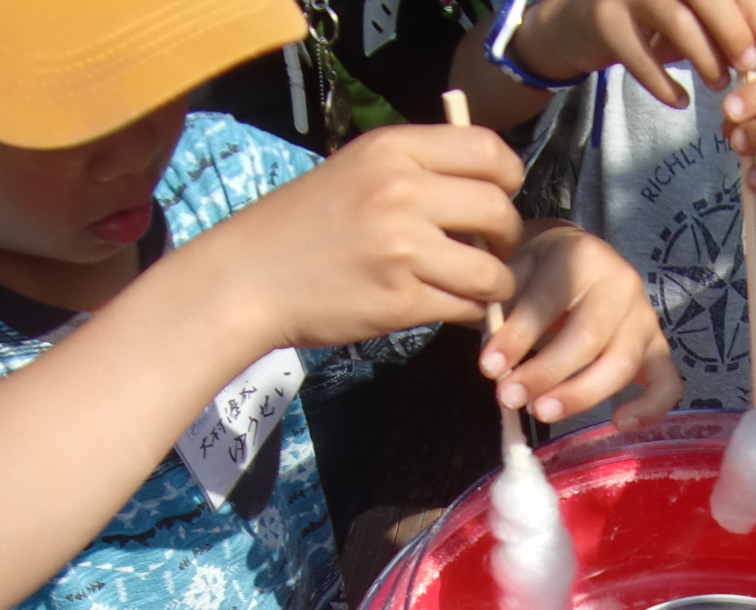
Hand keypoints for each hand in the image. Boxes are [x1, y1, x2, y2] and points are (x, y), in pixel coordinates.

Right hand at [209, 124, 525, 350]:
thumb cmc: (302, 226)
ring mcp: (403, 248)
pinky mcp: (401, 300)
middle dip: (506, 238)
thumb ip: (416, 169)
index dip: (507, 178)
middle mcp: (402, 192)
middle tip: (489, 251)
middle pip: (499, 211)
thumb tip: (485, 185)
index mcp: (393, 150)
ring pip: (491, 271)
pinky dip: (468, 314)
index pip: (487, 149)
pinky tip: (447, 306)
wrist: (248, 279)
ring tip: (473, 287)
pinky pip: (465, 308)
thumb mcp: (355, 170)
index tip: (498, 198)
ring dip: (494, 285)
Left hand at [481, 221, 683, 425]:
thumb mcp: (516, 270)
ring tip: (542, 412)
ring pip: (622, 365)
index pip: (548, 301)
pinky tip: (619, 423)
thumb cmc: (540, 271)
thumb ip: (504, 309)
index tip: (488, 368)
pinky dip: (651, 407)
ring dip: (580, 395)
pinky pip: (668, 383)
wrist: (577, 258)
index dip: (517, 338)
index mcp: (582, 255)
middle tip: (509, 397)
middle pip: (587, 338)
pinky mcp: (659, 348)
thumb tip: (496, 365)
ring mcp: (645, 318)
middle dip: (545, 373)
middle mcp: (621, 285)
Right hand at [511, 0, 755, 106]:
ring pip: (676, 21)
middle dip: (734, 30)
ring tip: (720, 83)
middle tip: (751, 64)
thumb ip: (726, 16)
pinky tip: (681, 100)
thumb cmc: (649, 15)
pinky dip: (665, 84)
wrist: (578, 19)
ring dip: (705, 58)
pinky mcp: (603, 22)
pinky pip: (641, 58)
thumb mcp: (688, 7)